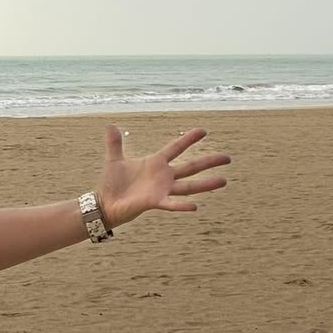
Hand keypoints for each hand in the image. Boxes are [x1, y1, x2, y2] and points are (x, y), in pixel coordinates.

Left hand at [96, 125, 229, 227]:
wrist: (105, 203)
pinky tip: (195, 206)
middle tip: (228, 157)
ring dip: (206, 184)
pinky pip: (171, 204)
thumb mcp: (114, 160)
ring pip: (188, 186)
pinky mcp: (154, 202)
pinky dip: (182, 205)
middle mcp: (163, 176)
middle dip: (209, 161)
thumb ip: (114, 143)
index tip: (203, 131)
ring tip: (224, 180)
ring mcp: (161, 190)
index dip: (188, 139)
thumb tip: (110, 125)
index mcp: (155, 163)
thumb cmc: (112, 183)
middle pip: (191, 167)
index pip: (176, 148)